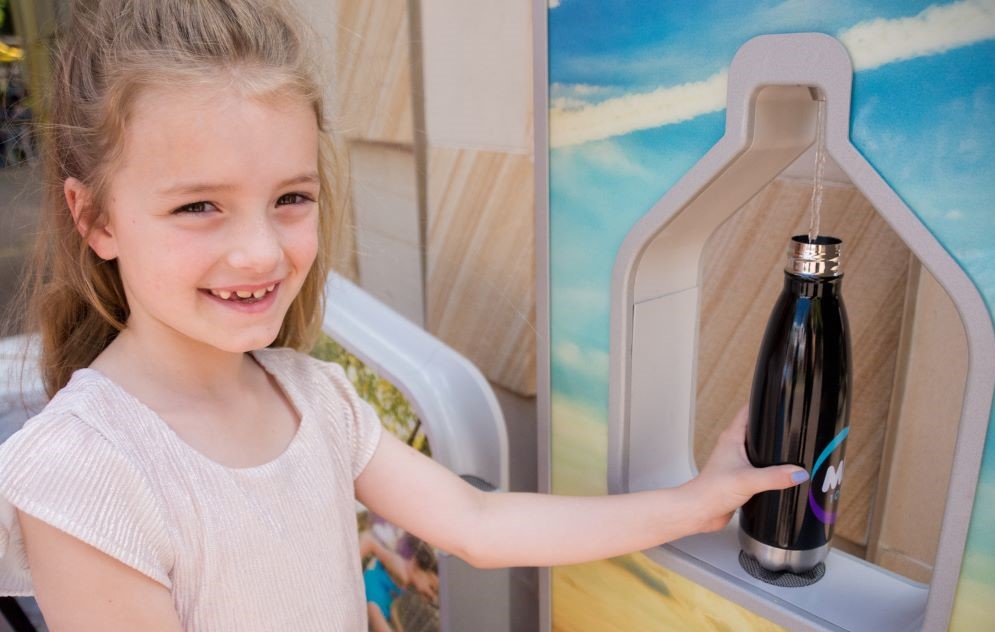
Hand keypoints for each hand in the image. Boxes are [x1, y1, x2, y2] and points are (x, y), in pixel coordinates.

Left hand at [684, 406, 807, 532]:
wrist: (699, 511)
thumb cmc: (711, 490)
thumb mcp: (748, 480)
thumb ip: (775, 476)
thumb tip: (799, 473)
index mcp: (732, 438)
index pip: (748, 411)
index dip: (763, 404)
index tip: (781, 400)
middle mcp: (734, 447)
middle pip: (756, 430)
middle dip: (774, 428)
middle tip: (795, 425)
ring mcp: (737, 462)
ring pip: (758, 450)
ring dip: (772, 450)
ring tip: (794, 449)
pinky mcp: (740, 477)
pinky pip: (759, 467)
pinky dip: (770, 468)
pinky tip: (783, 473)